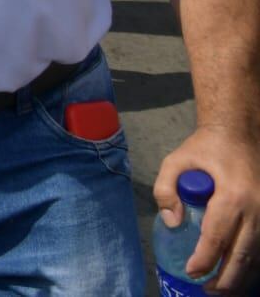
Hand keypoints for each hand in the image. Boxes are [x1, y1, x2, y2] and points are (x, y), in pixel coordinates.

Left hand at [154, 124, 259, 293]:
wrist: (239, 135)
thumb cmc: (205, 150)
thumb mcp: (175, 160)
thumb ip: (166, 189)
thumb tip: (173, 223)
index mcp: (233, 195)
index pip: (218, 235)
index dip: (205, 258)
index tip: (192, 271)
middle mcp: (257, 208)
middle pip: (243, 253)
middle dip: (226, 279)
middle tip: (208, 291)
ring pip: (257, 255)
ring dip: (241, 277)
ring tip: (222, 291)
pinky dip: (253, 265)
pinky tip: (239, 276)